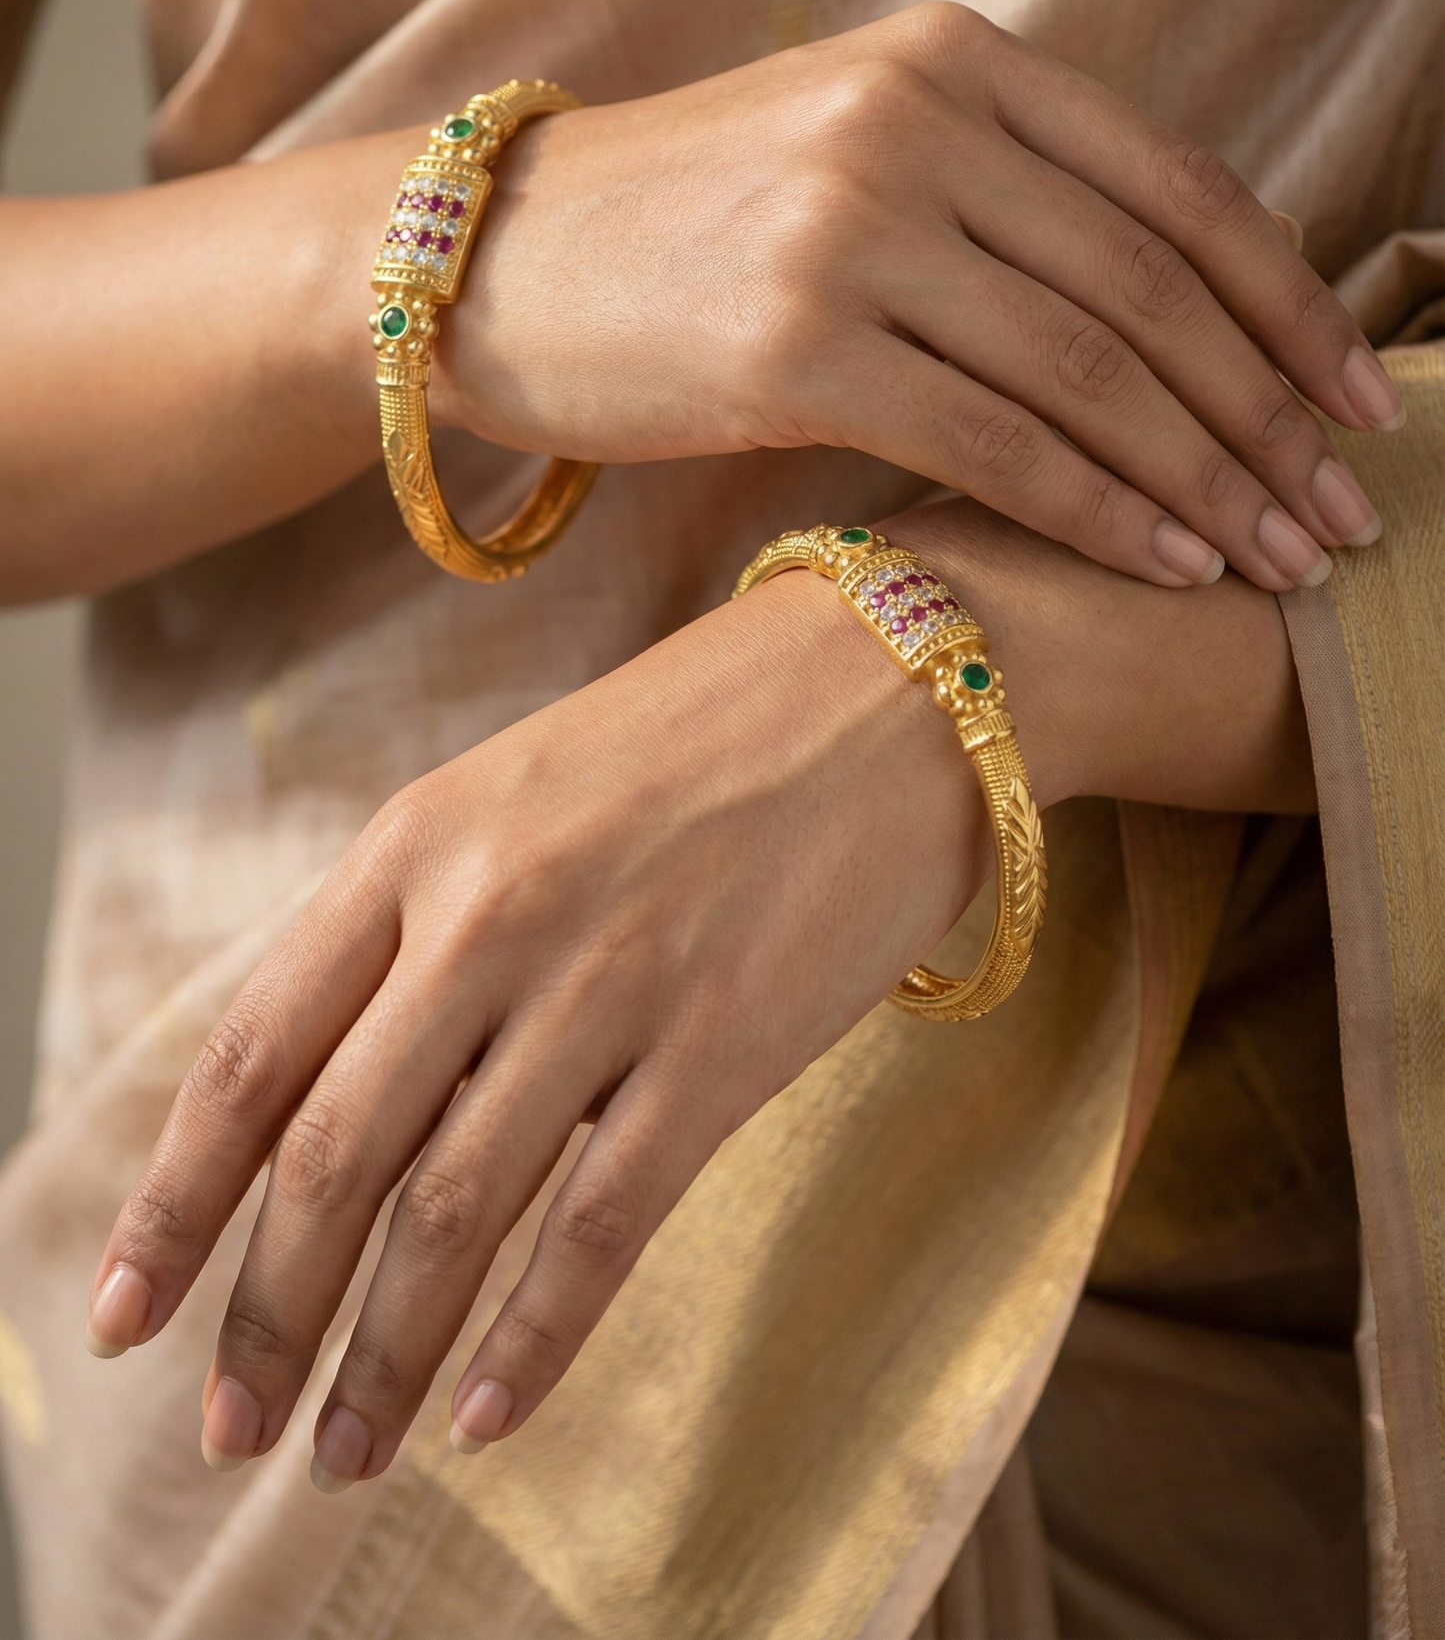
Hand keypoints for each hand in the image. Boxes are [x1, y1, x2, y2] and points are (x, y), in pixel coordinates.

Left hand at [84, 501, 1310, 1486]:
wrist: (899, 679)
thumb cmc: (695, 739)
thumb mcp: (512, 794)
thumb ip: (411, 928)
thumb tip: (325, 1107)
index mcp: (415, 841)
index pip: (251, 1053)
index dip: (174, 1202)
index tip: (119, 1314)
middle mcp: (491, 911)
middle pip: (335, 1154)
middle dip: (265, 1314)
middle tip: (227, 1427)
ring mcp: (610, 978)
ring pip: (454, 1211)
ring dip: (382, 1357)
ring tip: (343, 1454)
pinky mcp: (725, 1043)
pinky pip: (601, 1226)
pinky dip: (531, 1338)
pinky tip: (484, 1415)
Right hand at [434, 3, 1400, 590]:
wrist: (485, 258)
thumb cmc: (682, 227)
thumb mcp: (850, 150)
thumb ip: (1002, 189)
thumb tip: (1175, 300)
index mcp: (953, 62)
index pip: (1177, 191)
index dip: (1289, 307)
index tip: (1357, 400)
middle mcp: (915, 123)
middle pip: (1153, 290)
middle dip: (1269, 417)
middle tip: (1345, 512)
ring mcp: (854, 228)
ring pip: (1092, 373)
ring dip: (1208, 480)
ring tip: (1279, 559)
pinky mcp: (796, 345)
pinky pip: (999, 442)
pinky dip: (1102, 511)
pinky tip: (1166, 562)